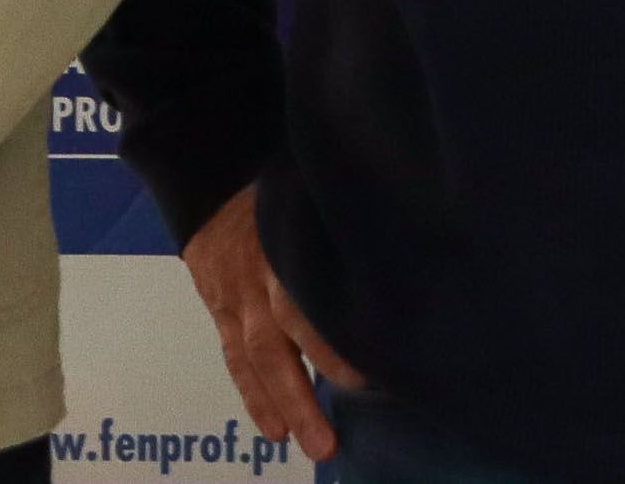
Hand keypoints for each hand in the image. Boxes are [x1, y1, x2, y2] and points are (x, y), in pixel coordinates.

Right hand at [180, 183, 365, 459]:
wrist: (211, 182)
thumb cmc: (286, 188)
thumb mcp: (315, 192)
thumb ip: (350, 222)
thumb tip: (413, 242)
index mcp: (292, 239)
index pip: (313, 287)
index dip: (335, 330)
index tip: (373, 364)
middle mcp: (264, 273)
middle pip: (286, 331)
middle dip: (312, 383)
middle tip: (340, 428)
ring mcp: (239, 296)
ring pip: (258, 356)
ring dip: (285, 403)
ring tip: (313, 444)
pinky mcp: (224, 311)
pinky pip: (236, 359)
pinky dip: (255, 396)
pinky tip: (275, 430)